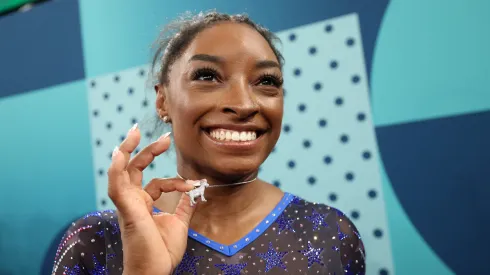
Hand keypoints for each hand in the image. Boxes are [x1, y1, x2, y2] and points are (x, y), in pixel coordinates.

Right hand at [108, 124, 195, 274]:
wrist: (154, 271)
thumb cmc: (161, 252)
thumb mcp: (179, 224)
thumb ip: (184, 207)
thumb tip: (194, 192)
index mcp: (145, 204)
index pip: (158, 182)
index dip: (176, 180)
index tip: (193, 184)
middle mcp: (134, 201)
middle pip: (135, 168)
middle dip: (148, 150)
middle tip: (166, 137)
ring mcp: (127, 203)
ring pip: (121, 170)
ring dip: (127, 150)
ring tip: (135, 132)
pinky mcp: (125, 207)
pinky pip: (115, 184)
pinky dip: (116, 168)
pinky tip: (119, 153)